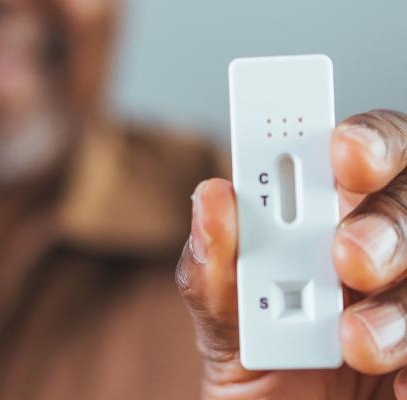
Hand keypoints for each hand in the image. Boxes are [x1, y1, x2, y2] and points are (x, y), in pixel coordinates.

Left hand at [176, 110, 406, 398]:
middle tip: (350, 257)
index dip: (365, 141)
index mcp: (321, 222)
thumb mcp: (220, 317)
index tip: (345, 154)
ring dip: (400, 306)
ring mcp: (403, 294)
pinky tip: (398, 385)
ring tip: (356, 345)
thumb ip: (213, 263)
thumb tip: (211, 196)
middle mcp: (376, 246)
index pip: (358, 154)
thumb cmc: (249, 367)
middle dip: (388, 223)